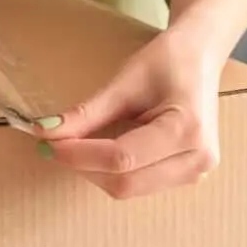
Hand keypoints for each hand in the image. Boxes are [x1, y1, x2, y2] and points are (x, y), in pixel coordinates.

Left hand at [35, 28, 223, 198]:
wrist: (201, 57)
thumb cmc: (170, 60)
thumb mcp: (125, 82)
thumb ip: (88, 113)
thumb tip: (45, 132)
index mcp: (187, 130)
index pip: (122, 158)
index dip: (79, 155)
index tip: (47, 143)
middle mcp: (198, 159)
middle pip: (126, 182)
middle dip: (85, 167)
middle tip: (55, 146)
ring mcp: (197, 172)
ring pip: (131, 189)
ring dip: (97, 173)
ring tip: (78, 146)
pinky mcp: (189, 176)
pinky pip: (141, 185)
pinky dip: (113, 172)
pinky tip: (102, 152)